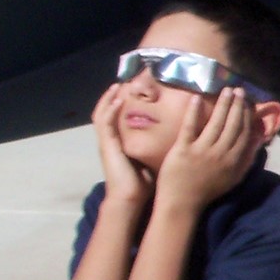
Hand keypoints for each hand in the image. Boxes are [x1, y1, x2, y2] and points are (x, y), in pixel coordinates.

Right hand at [92, 84, 154, 206]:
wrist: (129, 198)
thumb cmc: (142, 183)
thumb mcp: (150, 159)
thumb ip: (156, 148)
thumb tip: (177, 139)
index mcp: (120, 142)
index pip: (118, 117)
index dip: (122, 104)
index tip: (132, 91)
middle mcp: (111, 140)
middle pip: (107, 111)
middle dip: (112, 96)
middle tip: (123, 81)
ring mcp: (106, 142)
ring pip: (102, 113)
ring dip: (108, 98)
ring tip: (118, 85)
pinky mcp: (107, 146)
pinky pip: (106, 123)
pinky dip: (111, 110)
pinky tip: (120, 99)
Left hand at [155, 89, 260, 214]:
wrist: (182, 204)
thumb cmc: (207, 190)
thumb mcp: (233, 178)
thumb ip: (246, 160)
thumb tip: (257, 141)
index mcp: (234, 160)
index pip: (244, 132)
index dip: (247, 115)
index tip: (247, 102)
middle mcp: (221, 153)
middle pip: (232, 124)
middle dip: (237, 105)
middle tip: (238, 90)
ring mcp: (202, 151)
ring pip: (216, 123)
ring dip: (222, 104)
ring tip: (225, 90)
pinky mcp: (183, 149)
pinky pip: (190, 127)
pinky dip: (194, 112)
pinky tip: (196, 98)